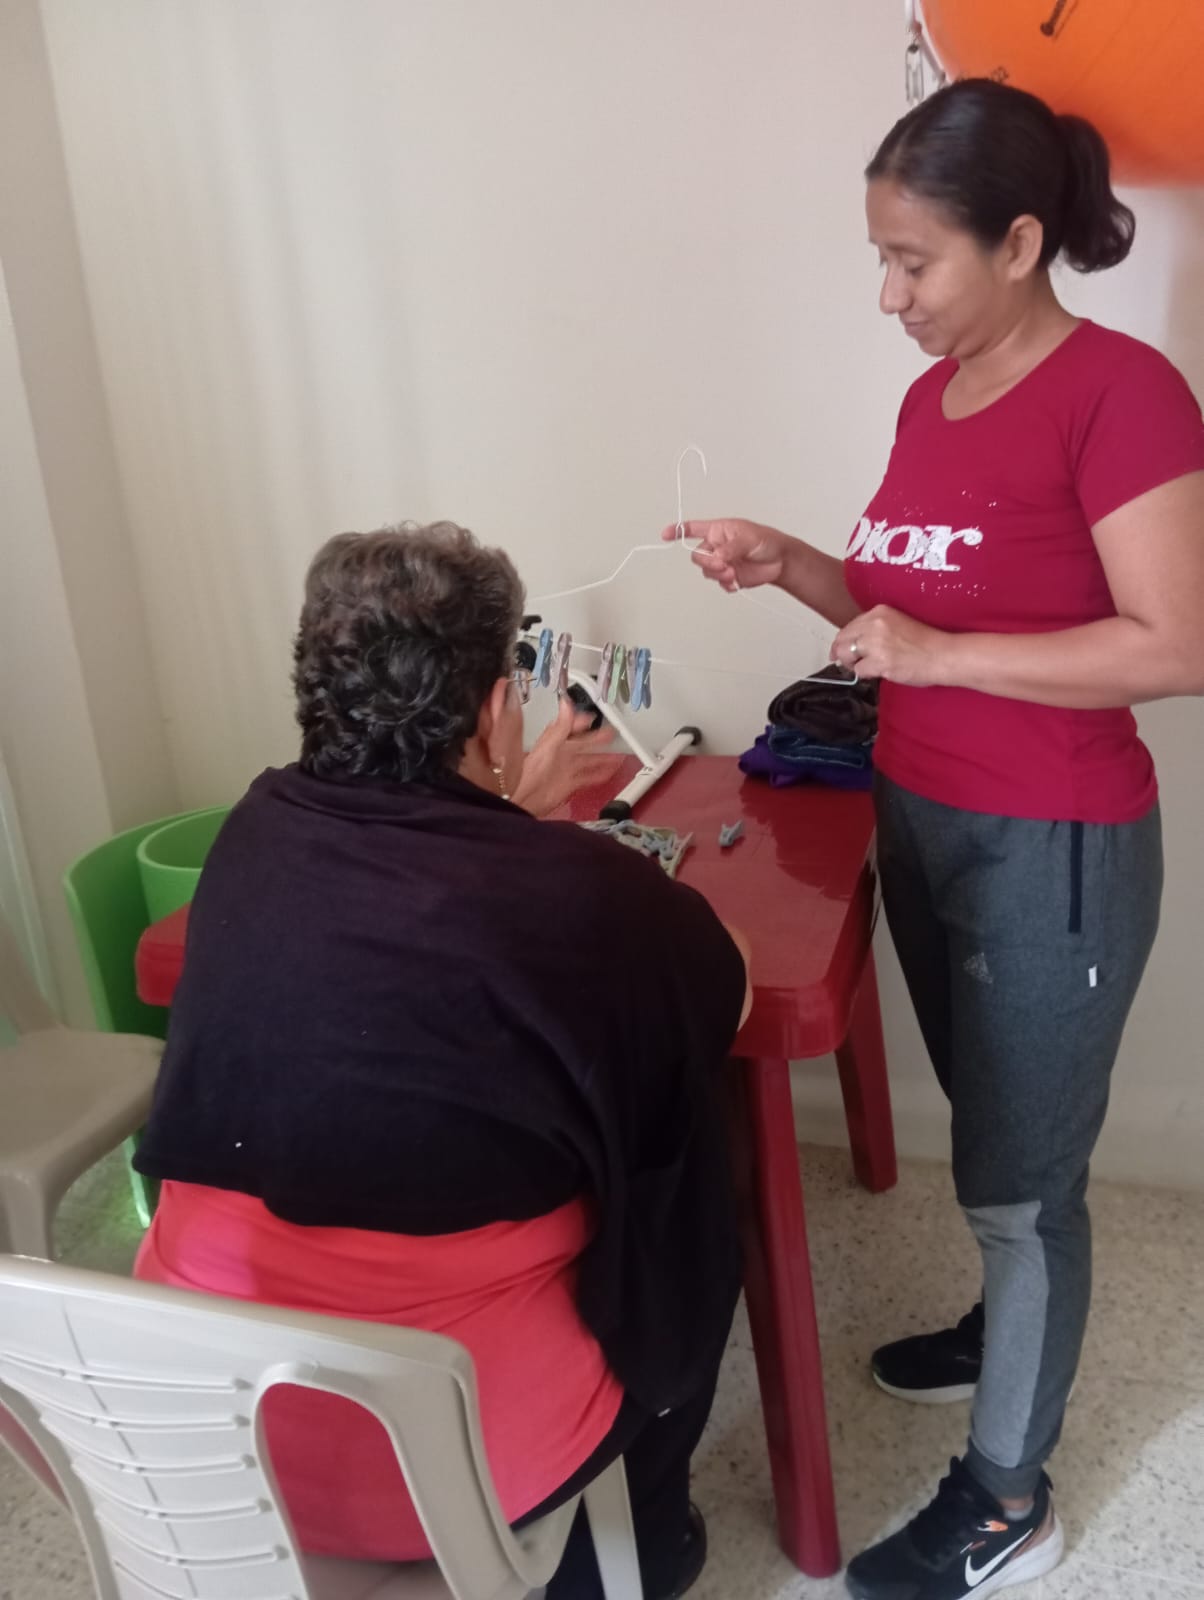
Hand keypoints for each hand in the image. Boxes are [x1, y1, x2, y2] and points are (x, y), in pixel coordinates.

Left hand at [512, 694, 619, 817]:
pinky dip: (600, 774)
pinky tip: (609, 771)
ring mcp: (567, 769)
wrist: (527, 798)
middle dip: (598, 738)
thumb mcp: (549, 744)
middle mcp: (562, 754)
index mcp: (555, 741)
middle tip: (611, 733)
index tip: (593, 717)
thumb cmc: (531, 773)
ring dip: (602, 757)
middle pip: (584, 743)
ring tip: (616, 753)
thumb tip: (566, 703)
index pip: (571, 726)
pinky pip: (589, 776)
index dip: (582, 721)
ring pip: (589, 760)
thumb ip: (561, 725)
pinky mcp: (571, 783)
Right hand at [661, 519, 785, 592]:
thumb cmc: (766, 541)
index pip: (693, 529)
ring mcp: (722, 563)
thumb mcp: (748, 539)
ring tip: (733, 573)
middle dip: (708, 563)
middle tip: (722, 565)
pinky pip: (719, 583)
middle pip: (698, 557)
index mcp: (718, 531)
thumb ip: (730, 548)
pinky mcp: (729, 577)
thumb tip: (718, 557)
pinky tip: (736, 581)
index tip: (665, 534)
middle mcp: (717, 547)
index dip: (678, 531)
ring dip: (718, 574)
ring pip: (707, 572)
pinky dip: (726, 584)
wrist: (780, 561)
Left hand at [831, 606, 950, 686]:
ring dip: (854, 665)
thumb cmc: (927, 643)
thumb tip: (855, 642)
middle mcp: (875, 624)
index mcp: (880, 611)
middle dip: (840, 653)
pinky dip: (866, 675)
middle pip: (842, 640)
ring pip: (846, 656)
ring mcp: (876, 643)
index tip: (838, 648)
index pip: (850, 626)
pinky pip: (859, 671)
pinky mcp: (879, 662)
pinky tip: (880, 672)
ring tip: (870, 667)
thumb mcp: (898, 623)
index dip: (843, 640)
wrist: (943, 655)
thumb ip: (876, 628)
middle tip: (844, 663)